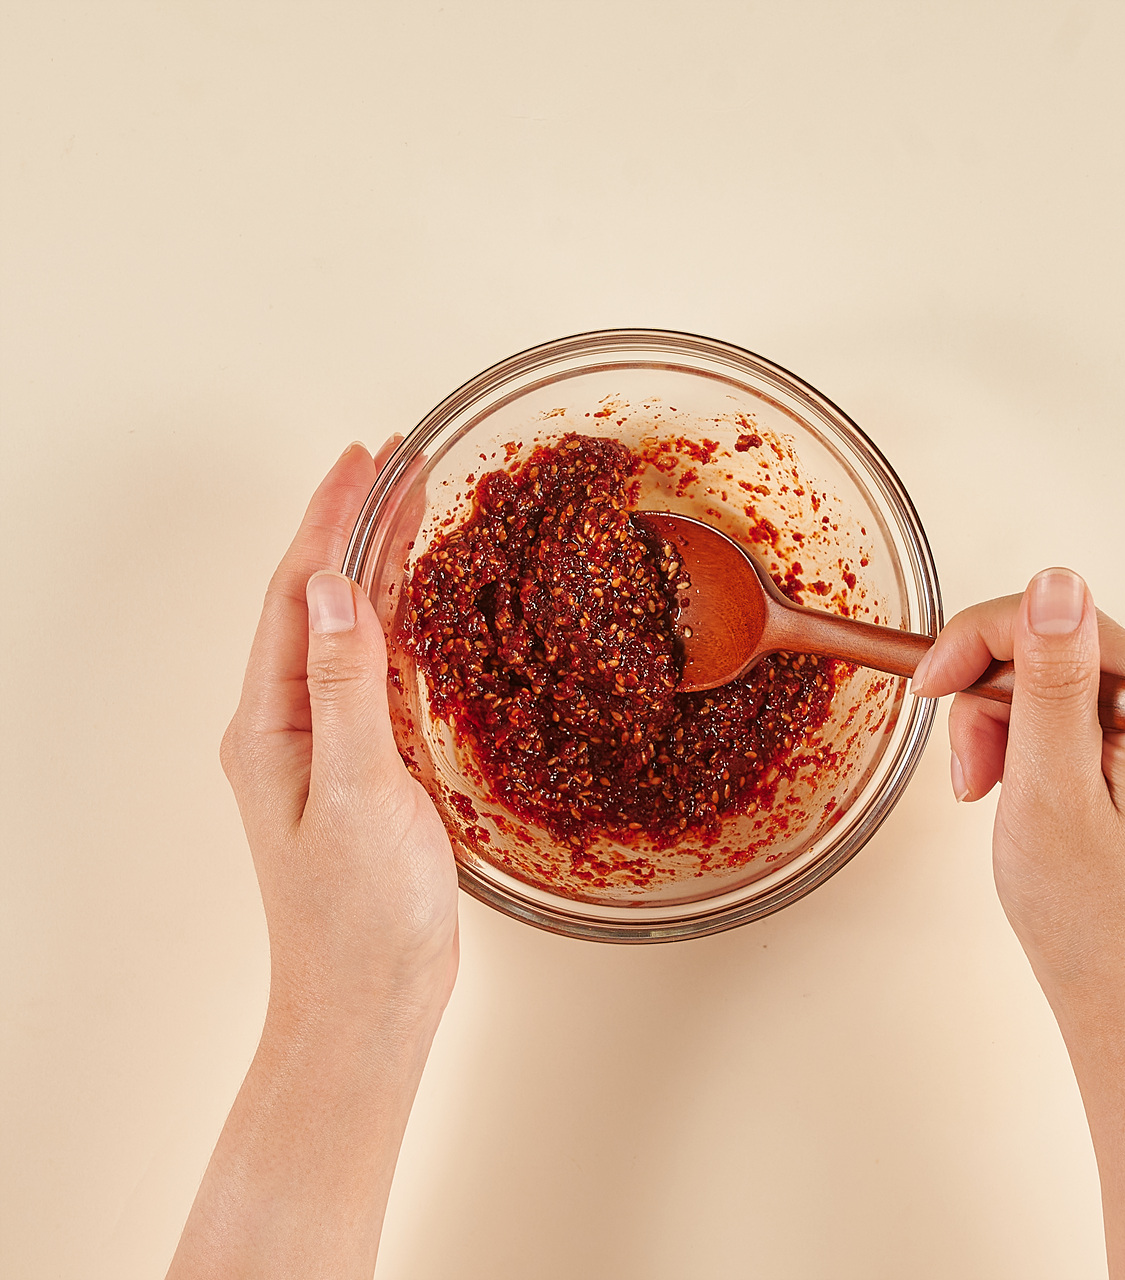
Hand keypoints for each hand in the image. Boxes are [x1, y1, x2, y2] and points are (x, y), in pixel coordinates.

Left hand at [170, 440, 458, 1279]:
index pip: (296, 595)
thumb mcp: (358, 794)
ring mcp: (327, 744)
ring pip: (350, 630)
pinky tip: (424, 601)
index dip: (330, 520)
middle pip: (319, 600)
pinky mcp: (367, 765)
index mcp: (270, 725)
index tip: (365, 459)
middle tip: (397, 463)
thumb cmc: (358, 915)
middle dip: (355, 526)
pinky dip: (400, 620)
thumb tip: (332, 588)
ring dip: (379, 565)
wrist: (372, 998)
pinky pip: (378, 669)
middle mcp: (289, 724)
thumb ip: (345, 687)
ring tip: (414, 507)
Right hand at [911, 568, 1124, 1277]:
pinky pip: (1049, 708)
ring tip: (988, 791)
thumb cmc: (1091, 910)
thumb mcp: (1051, 788)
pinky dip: (1010, 744)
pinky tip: (1009, 788)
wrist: (1118, 982)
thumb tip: (1054, 584)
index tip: (927, 688)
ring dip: (991, 728)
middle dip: (982, 703)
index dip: (972, 646)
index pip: (1049, 619)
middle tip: (971, 773)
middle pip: (1039, 646)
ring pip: (1034, 677)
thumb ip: (1052, 682)